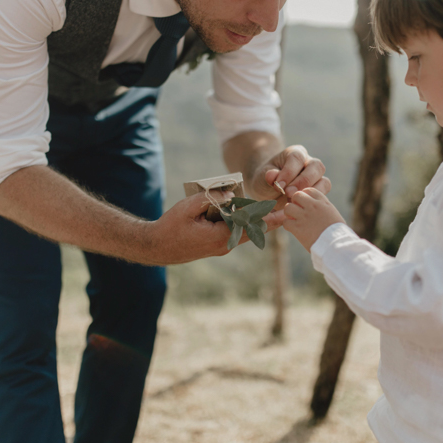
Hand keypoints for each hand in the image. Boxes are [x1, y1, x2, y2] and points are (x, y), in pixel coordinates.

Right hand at [148, 191, 283, 263]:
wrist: (157, 247)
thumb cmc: (170, 226)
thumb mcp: (188, 207)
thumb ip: (211, 198)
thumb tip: (230, 195)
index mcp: (220, 236)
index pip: (249, 225)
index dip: (267, 218)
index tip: (283, 213)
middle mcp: (224, 245)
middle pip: (252, 231)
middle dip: (268, 222)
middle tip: (285, 213)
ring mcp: (220, 247)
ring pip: (243, 233)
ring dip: (255, 223)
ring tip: (272, 215)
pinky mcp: (215, 246)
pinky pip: (234, 234)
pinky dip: (243, 225)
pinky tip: (247, 218)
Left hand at [251, 144, 330, 223]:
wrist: (271, 190)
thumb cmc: (268, 179)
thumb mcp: (263, 175)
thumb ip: (268, 175)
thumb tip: (272, 176)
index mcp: (295, 154)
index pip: (297, 158)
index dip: (289, 171)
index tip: (278, 185)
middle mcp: (310, 163)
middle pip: (316, 166)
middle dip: (303, 181)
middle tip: (288, 194)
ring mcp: (317, 178)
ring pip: (324, 182)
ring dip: (311, 194)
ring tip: (294, 203)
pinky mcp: (319, 193)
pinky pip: (321, 198)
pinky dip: (310, 206)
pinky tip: (297, 211)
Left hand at [283, 188, 344, 251]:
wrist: (336, 244)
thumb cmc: (338, 232)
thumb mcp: (333, 214)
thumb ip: (323, 207)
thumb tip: (318, 207)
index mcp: (322, 202)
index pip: (309, 190)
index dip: (304, 196)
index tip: (305, 203)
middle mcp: (312, 206)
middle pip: (297, 195)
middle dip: (295, 202)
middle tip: (297, 211)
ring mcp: (304, 216)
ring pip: (288, 207)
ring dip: (289, 213)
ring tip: (294, 220)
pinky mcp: (298, 228)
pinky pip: (285, 222)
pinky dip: (288, 226)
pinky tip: (293, 229)